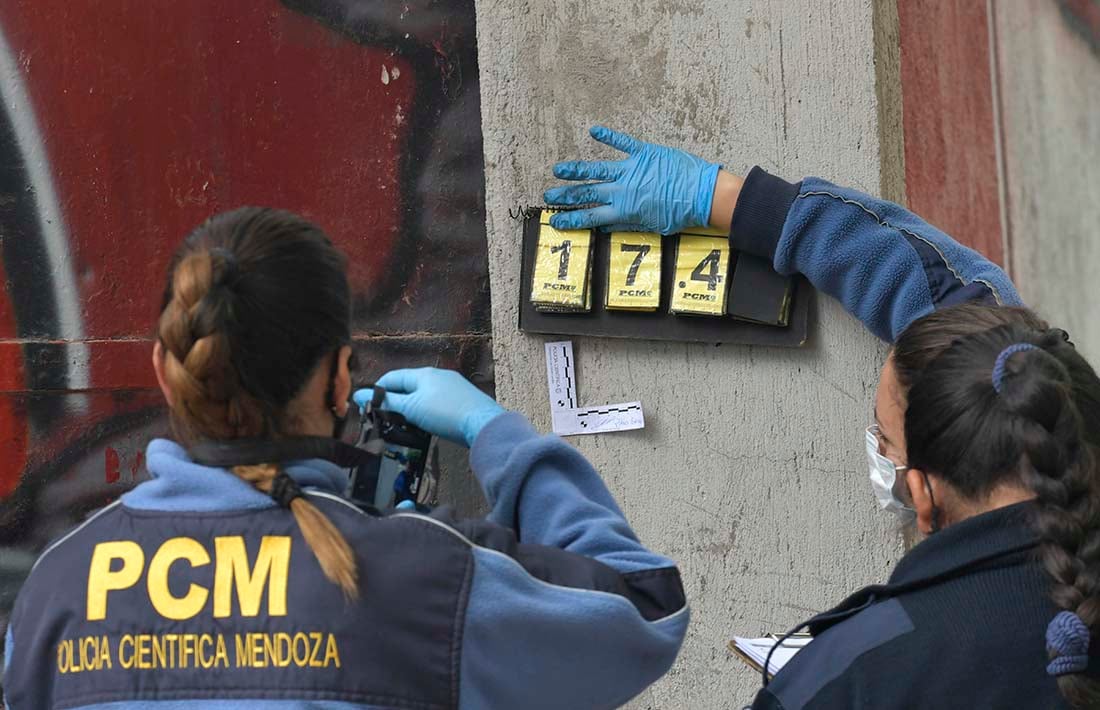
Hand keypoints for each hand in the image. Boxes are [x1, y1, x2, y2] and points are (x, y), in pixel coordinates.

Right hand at [354, 368, 504, 446]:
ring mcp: (452, 387)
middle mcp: (438, 376)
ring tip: (401, 425)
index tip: (367, 408)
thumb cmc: (445, 413)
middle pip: (407, 386)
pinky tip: (424, 425)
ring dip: (410, 408)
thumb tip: (358, 395)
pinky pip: (436, 404)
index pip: (392, 377)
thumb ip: (386, 402)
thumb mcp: (411, 408)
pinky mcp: (462, 401)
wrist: (483, 424)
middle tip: (382, 419)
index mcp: (423, 374)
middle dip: (393, 401)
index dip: (377, 391)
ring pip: (422, 396)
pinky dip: (425, 412)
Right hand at [543, 125, 721, 234]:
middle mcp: (623, 189)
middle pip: (588, 192)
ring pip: (597, 169)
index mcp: (625, 210)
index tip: (556, 220)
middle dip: (566, 195)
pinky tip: (594, 130)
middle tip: (549, 196)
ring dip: (576, 170)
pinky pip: (622, 143)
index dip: (572, 218)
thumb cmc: (680, 214)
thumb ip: (627, 224)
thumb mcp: (652, 226)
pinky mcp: (644, 154)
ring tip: (559, 170)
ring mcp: (632, 170)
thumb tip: (605, 225)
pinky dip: (608, 136)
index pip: (591, 216)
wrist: (702, 194)